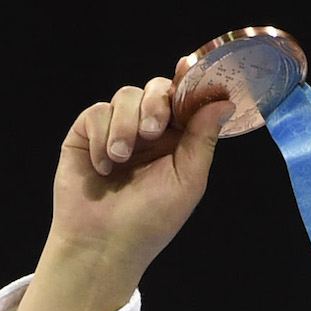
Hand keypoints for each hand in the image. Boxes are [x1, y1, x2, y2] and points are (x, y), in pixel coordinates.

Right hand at [42, 56, 236, 284]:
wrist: (104, 242)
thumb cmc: (151, 220)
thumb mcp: (188, 180)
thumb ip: (203, 138)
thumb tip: (224, 101)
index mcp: (179, 141)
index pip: (186, 100)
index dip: (189, 81)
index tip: (188, 67)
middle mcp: (149, 131)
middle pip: (156, 89)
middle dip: (155, 103)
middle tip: (152, 130)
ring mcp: (117, 129)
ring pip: (124, 95)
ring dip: (125, 124)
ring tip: (121, 158)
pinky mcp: (86, 133)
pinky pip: (96, 112)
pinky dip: (101, 136)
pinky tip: (103, 165)